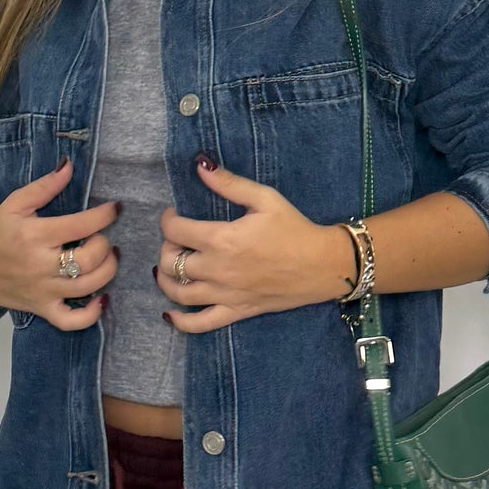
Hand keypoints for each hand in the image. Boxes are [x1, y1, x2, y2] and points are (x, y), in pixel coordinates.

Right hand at [0, 159, 119, 329]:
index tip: (115, 208)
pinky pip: (70, 321)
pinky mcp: (42, 309)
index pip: (80, 225)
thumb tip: (69, 166)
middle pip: (88, 259)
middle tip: (103, 237)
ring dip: (107, 271)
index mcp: (34, 235)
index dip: (105, 215)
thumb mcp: (15, 203)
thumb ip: (45, 186)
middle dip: (105, 244)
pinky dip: (91, 315)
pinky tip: (102, 299)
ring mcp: (42, 291)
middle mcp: (40, 265)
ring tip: (108, 257)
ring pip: (87, 288)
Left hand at [157, 157, 355, 334]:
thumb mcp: (264, 199)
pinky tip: (170, 313)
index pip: (175, 231)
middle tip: (178, 239)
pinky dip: (181, 322)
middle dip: (168, 247)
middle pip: (170, 262)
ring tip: (169, 268)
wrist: (323, 265)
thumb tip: (200, 165)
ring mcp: (226, 295)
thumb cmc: (295, 229)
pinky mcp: (237, 311)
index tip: (175, 213)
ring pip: (178, 294)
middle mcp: (218, 270)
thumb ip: (229, 183)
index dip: (168, 219)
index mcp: (222, 239)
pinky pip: (201, 324)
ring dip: (165, 280)